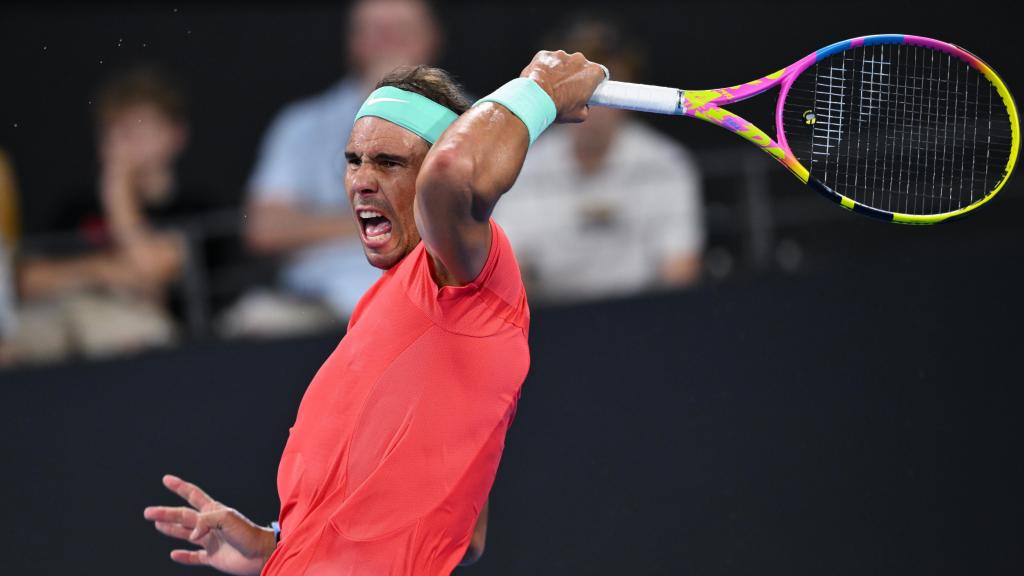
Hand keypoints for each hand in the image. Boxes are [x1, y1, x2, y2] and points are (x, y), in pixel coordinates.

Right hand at [143, 475, 275, 575]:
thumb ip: (205, 522)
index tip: (166, 479)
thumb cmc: (248, 533)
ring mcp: (211, 540)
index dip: (180, 487)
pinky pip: (194, 557)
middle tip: (148, 512)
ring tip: (157, 524)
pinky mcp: (213, 557)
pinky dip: (184, 556)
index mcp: (214, 511)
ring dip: (172, 529)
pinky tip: (174, 554)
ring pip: (186, 534)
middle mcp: (210, 524)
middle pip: (183, 516)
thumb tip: (191, 535)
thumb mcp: (226, 519)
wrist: (261, 553)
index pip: (193, 495)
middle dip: (166, 513)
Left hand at [521, 50, 606, 122]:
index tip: (587, 89)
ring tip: (551, 87)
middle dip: (575, 76)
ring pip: (562, 63)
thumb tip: (583, 105)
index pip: (599, 74)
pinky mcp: (544, 55)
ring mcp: (560, 55)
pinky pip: (547, 61)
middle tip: (566, 90)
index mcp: (592, 72)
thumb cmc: (558, 108)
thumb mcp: (579, 115)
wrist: (535, 100)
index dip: (593, 83)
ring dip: (559, 72)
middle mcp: (578, 59)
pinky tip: (540, 81)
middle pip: (580, 66)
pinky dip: (544, 69)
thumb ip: (586, 107)